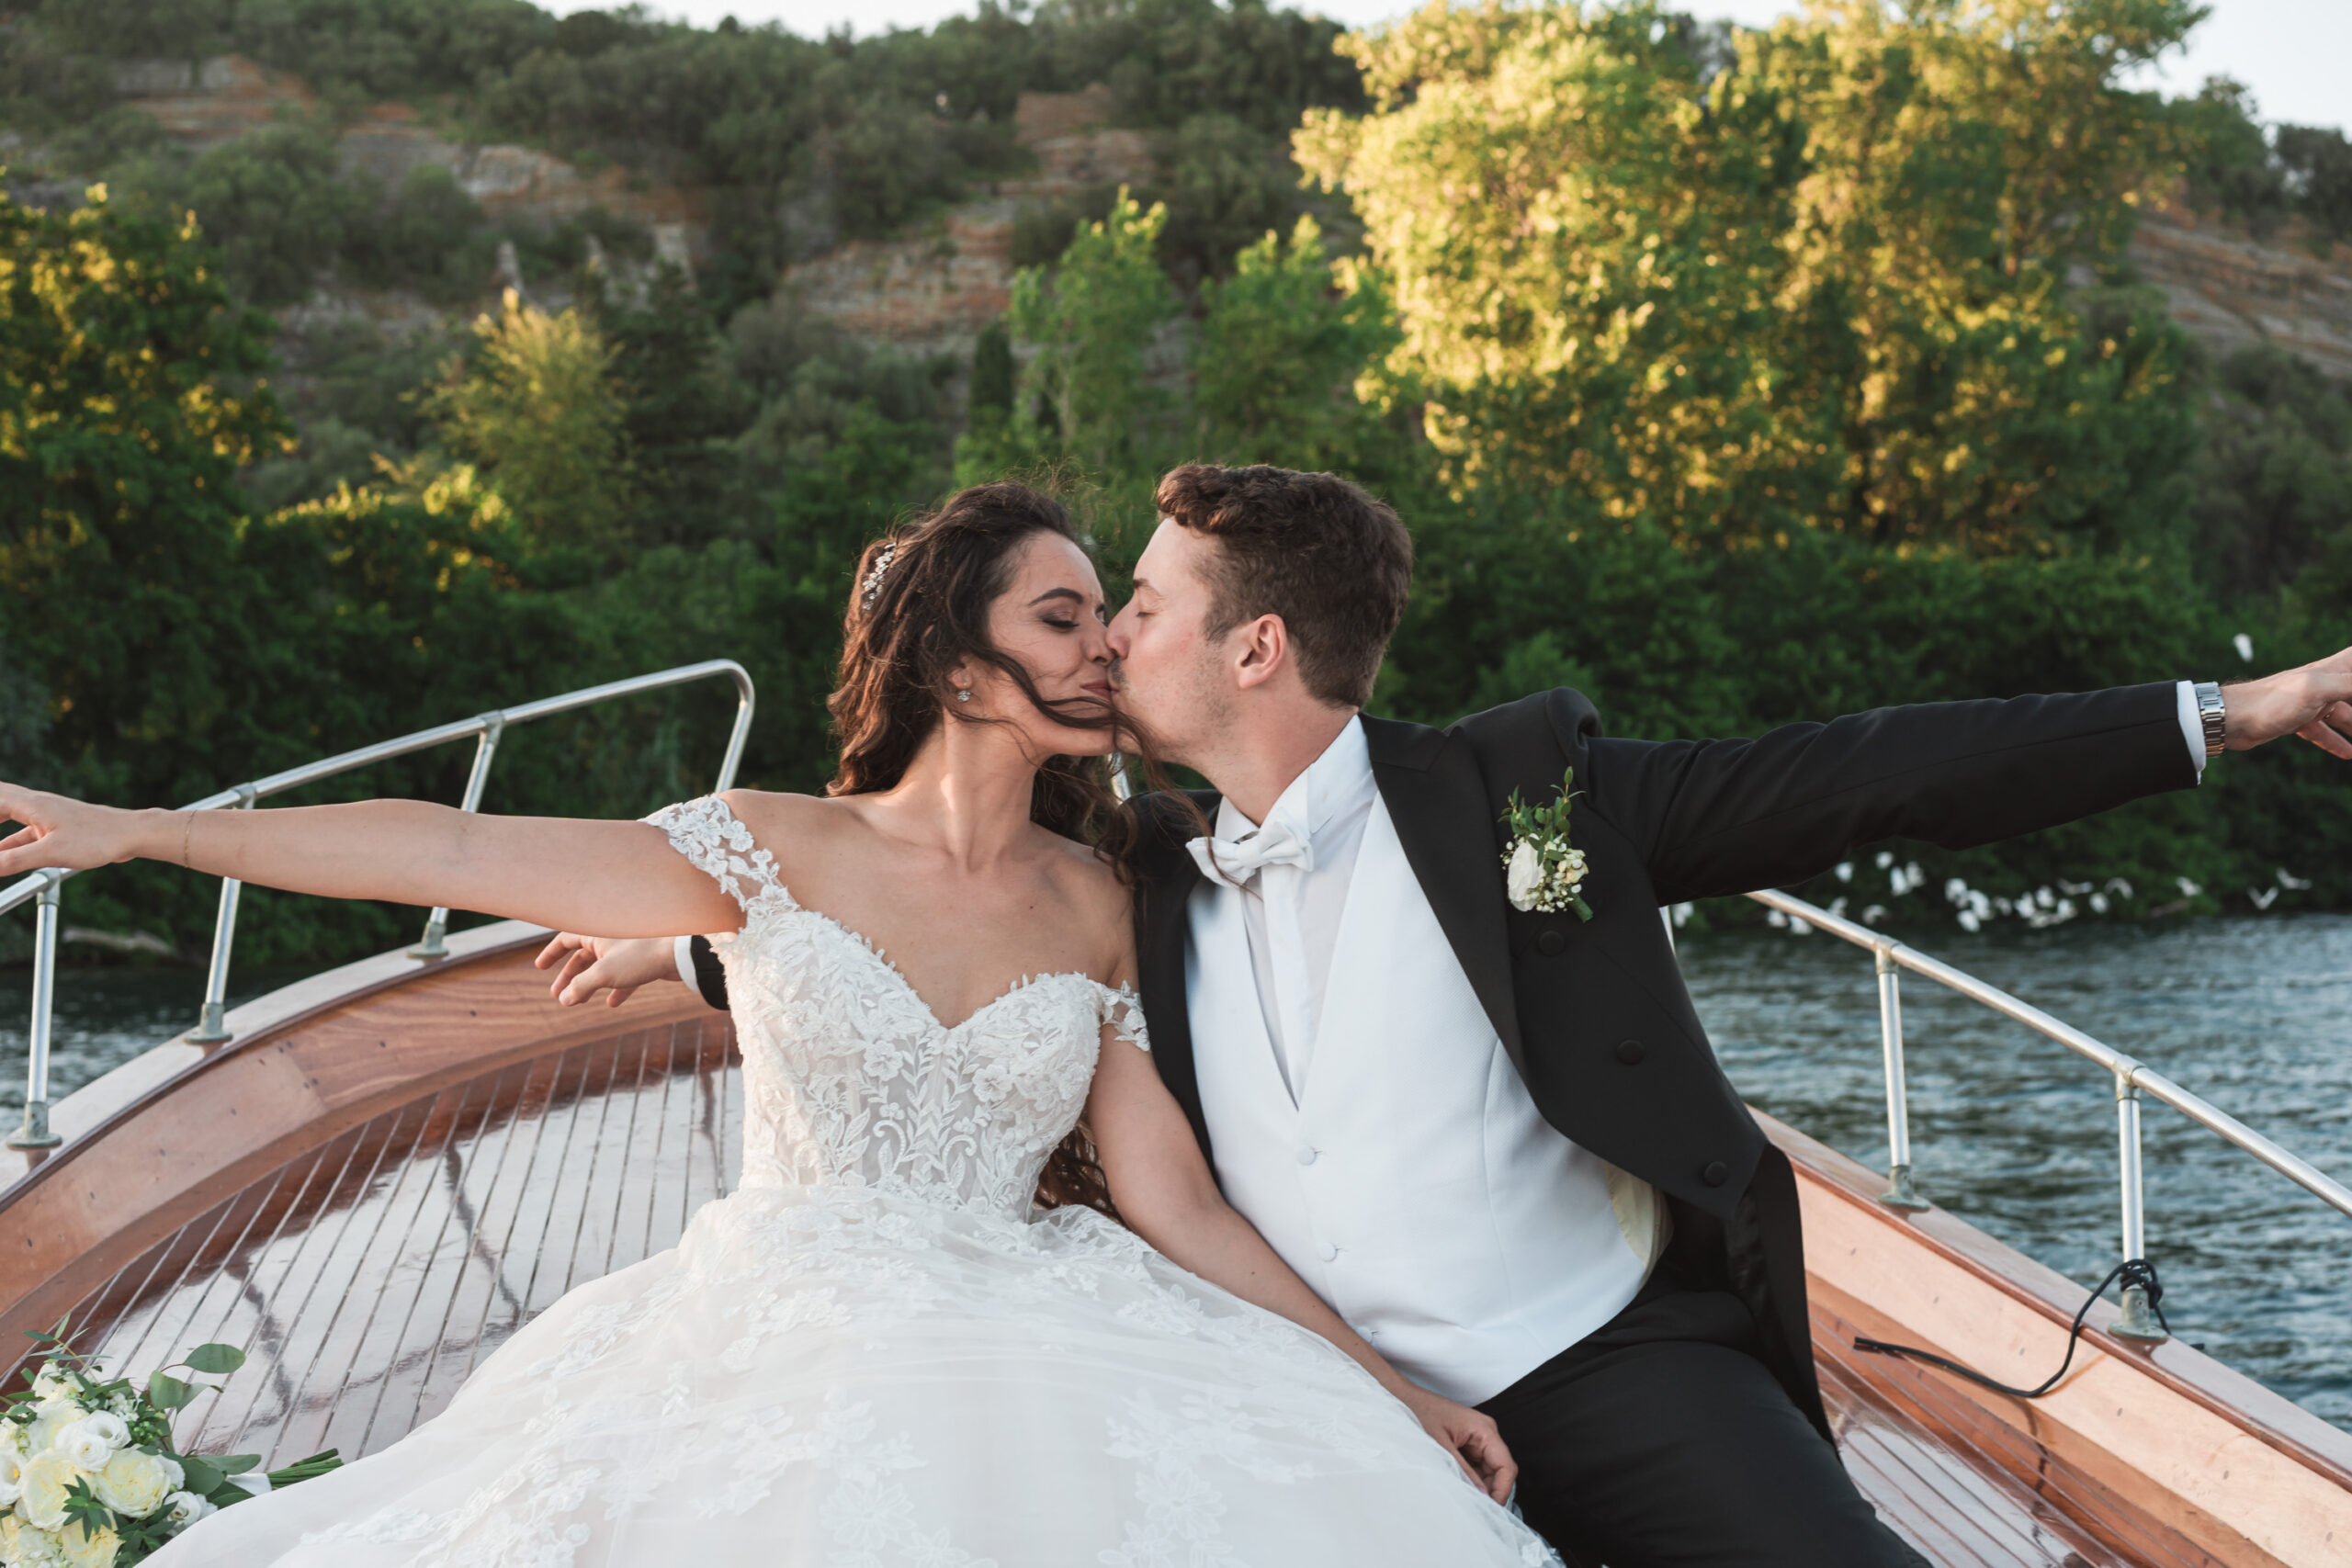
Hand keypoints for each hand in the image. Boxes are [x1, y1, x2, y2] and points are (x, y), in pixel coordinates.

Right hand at [0, 782, 158, 877]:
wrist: (132, 834)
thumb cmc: (98, 838)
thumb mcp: (52, 852)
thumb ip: (15, 860)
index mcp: (32, 804)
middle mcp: (36, 805)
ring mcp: (46, 817)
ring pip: (8, 820)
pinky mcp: (56, 830)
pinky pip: (23, 835)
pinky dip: (9, 845)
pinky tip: (4, 858)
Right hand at [534, 932, 687, 1007]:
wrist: (681, 954)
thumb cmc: (641, 957)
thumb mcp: (604, 974)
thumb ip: (580, 986)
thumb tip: (563, 999)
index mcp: (597, 932)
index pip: (567, 939)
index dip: (552, 953)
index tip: (540, 967)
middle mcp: (611, 937)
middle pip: (583, 956)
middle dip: (569, 976)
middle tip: (558, 996)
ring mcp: (628, 949)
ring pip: (602, 967)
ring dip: (588, 984)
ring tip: (577, 1002)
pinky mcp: (644, 961)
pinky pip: (624, 975)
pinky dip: (615, 988)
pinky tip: (612, 1003)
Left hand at [1395, 1383, 1516, 1503]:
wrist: (1402, 1398)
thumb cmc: (1419, 1414)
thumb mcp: (1441, 1448)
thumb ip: (1463, 1472)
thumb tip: (1483, 1496)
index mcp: (1485, 1430)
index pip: (1507, 1466)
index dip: (1502, 1490)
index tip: (1491, 1509)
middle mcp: (1486, 1432)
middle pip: (1500, 1469)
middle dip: (1492, 1490)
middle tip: (1477, 1508)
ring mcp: (1478, 1437)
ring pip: (1489, 1470)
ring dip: (1481, 1485)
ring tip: (1465, 1498)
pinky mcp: (1468, 1441)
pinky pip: (1477, 1465)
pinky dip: (1471, 1477)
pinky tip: (1459, 1485)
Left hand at [2224, 649, 2351, 755]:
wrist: (2230, 719)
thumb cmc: (2272, 699)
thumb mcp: (2319, 689)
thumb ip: (2351, 684)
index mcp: (2331, 670)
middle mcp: (2323, 683)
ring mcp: (2309, 702)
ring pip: (2345, 715)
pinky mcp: (2295, 721)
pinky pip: (2323, 732)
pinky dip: (2337, 741)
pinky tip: (2349, 754)